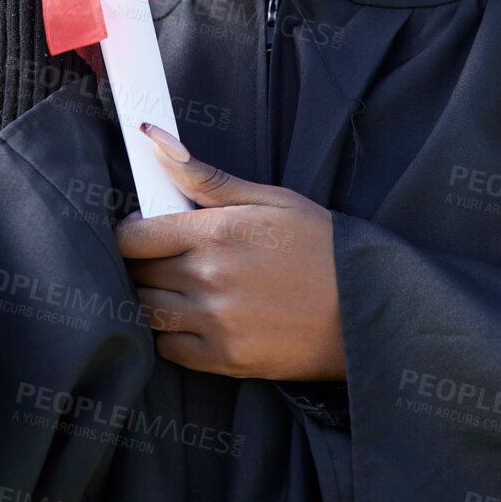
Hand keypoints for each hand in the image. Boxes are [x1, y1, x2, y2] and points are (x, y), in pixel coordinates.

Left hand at [113, 123, 345, 381]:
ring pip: (147, 312)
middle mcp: (208, 279)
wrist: (369, 307)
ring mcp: (215, 324)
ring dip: (153, 299)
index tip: (143, 231)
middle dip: (142, 265)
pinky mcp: (226, 361)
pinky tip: (193, 320)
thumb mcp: (269, 199)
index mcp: (215, 233)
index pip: (133, 238)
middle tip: (165, 260)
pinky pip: (169, 350)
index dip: (131, 233)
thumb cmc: (321, 246)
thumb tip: (155, 140)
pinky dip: (171, 335)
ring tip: (177, 289)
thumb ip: (205, 177)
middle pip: (137, 275)